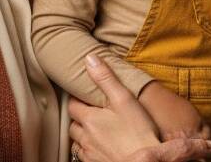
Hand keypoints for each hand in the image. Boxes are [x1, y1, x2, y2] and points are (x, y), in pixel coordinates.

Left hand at [69, 55, 210, 161]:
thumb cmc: (137, 133)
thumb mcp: (124, 99)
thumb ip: (106, 78)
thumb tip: (89, 58)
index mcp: (89, 118)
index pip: (72, 104)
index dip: (77, 98)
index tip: (83, 94)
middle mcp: (84, 136)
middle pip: (72, 123)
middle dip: (79, 116)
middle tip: (89, 110)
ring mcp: (89, 153)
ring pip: (76, 141)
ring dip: (81, 133)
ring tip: (92, 128)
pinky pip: (83, 156)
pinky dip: (87, 149)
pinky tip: (98, 146)